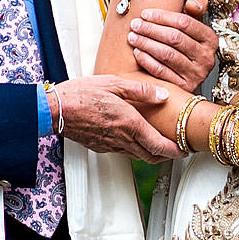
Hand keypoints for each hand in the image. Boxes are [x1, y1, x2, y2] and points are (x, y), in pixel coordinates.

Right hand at [50, 75, 178, 158]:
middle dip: (167, 155)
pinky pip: (122, 152)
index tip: (185, 149)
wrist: (54, 109)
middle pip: (152, 156)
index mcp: (130, 124)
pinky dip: (134, 149)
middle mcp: (122, 139)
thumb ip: (142, 90)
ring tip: (159, 144)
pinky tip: (133, 138)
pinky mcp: (99, 146)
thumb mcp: (114, 83)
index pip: (160, 146)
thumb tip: (163, 95)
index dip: (176, 151)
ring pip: (137, 155)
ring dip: (151, 152)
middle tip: (177, 149)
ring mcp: (110, 145)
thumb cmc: (81, 93)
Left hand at [126, 0, 215, 92]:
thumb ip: (194, 10)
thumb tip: (194, 2)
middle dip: (151, 29)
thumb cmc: (183, 47)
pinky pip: (161, 71)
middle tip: (135, 24)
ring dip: (146, 43)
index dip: (162, 17)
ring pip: (167, 54)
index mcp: (210, 39)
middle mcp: (207, 58)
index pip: (185, 23)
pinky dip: (147, 60)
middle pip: (175, 38)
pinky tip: (137, 52)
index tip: (145, 13)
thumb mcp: (192, 27)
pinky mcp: (184, 87)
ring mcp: (197, 74)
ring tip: (133, 37)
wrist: (184, 75)